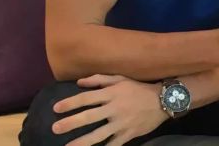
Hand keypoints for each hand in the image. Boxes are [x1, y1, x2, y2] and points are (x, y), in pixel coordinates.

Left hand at [51, 74, 167, 145]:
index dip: (70, 103)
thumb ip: (99, 79)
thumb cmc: (138, 89)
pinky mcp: (128, 134)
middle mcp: (114, 108)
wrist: (163, 101)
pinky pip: (113, 144)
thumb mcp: (121, 79)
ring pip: (99, 134)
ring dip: (82, 142)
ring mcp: (121, 123)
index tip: (56, 108)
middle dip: (71, 123)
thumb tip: (79, 82)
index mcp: (111, 94)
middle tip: (55, 129)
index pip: (86, 98)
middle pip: (89, 117)